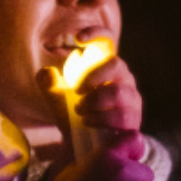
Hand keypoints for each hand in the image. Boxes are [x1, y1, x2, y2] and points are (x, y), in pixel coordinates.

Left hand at [36, 28, 143, 154]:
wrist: (83, 145)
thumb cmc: (74, 114)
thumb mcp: (56, 99)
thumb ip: (48, 84)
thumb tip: (47, 73)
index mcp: (104, 66)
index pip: (107, 41)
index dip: (96, 34)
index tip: (78, 38)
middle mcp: (122, 78)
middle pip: (116, 64)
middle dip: (92, 76)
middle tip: (76, 90)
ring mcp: (131, 98)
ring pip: (118, 92)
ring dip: (94, 101)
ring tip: (79, 111)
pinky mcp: (134, 119)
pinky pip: (122, 116)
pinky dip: (100, 119)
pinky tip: (87, 122)